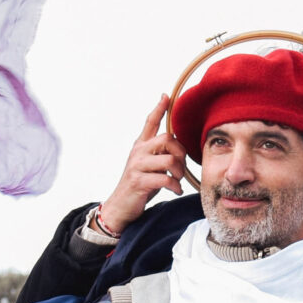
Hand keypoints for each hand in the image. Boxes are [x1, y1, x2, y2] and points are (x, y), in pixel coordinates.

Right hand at [96, 96, 187, 236]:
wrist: (121, 206)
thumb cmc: (139, 185)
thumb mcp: (148, 165)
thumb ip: (158, 153)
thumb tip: (177, 145)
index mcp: (140, 146)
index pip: (150, 122)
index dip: (159, 109)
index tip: (166, 96)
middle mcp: (138, 152)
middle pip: (167, 139)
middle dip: (181, 153)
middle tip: (181, 167)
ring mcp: (137, 166)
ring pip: (169, 159)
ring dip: (179, 172)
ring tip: (178, 180)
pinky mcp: (139, 181)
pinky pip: (165, 179)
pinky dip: (175, 186)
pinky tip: (176, 190)